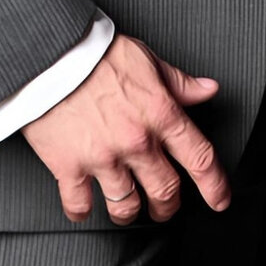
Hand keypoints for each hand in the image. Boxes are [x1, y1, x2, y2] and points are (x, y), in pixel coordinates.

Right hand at [21, 34, 230, 225]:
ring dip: (130, 211)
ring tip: (127, 207)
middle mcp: (135, 140)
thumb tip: (206, 89)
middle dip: (168, 205)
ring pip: (127, 206)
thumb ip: (177, 81)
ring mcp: (102, 157)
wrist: (47, 53)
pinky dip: (82, 211)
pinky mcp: (69, 166)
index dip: (214, 185)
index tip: (219, 199)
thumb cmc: (93, 53)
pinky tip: (83, 205)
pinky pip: (80, 205)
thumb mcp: (144, 58)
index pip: (199, 158)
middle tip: (163, 205)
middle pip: (165, 191)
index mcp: (159, 113)